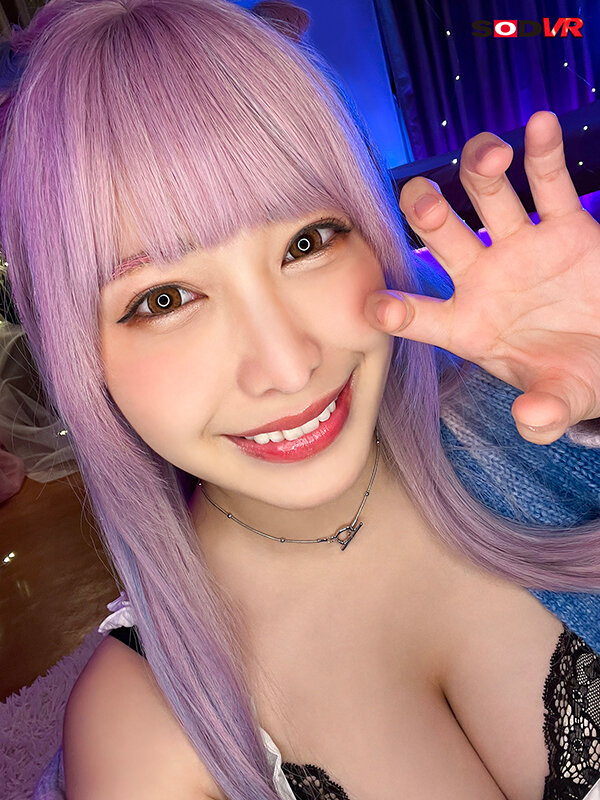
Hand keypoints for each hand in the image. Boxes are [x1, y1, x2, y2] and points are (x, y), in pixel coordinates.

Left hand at [365, 110, 599, 444]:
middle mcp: (483, 278)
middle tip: (426, 202)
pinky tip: (540, 125)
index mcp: (467, 326)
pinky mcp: (563, 225)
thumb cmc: (572, 377)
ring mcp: (519, 247)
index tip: (377, 308)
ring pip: (485, 194)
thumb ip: (545, 412)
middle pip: (440, 235)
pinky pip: (549, 182)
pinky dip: (543, 153)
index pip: (421, 317)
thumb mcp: (562, 399)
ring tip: (491, 155)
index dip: (398, 311)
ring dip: (479, 168)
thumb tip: (533, 421)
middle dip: (427, 213)